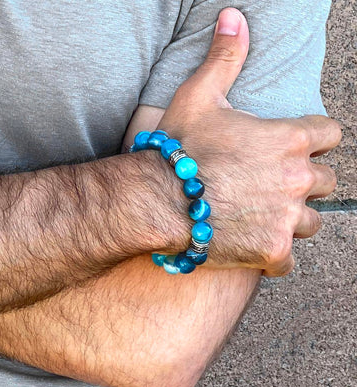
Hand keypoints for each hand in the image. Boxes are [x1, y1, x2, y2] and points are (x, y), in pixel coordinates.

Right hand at [158, 8, 341, 276]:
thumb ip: (224, 58)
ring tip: (263, 216)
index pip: (330, 135)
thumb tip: (233, 16)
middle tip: (273, 185)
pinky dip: (274, 256)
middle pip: (327, 183)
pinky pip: (288, 260)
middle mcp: (297, 180)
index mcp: (289, 140)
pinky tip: (253, 246)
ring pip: (311, 223)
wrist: (158, 200)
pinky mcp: (269, 251)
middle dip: (304, 183)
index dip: (313, 141)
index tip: (293, 149)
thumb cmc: (178, 148)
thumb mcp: (199, 96)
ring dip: (292, 220)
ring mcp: (285, 219)